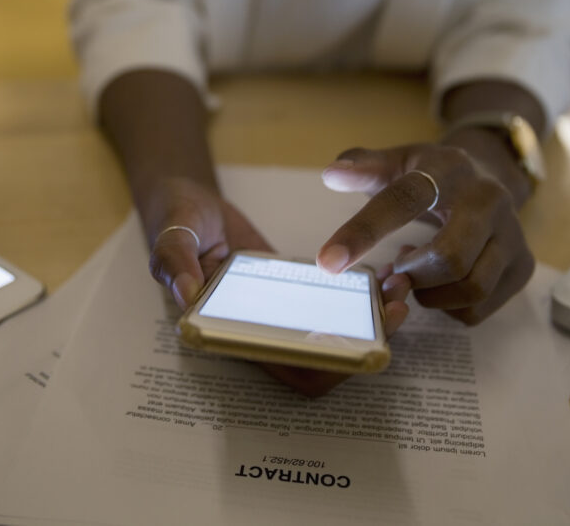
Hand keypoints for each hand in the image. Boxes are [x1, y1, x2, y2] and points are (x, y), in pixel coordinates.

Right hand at [144, 177, 410, 397]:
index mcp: (228, 332)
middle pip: (320, 360)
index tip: (363, 342)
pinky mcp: (293, 292)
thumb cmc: (175, 220)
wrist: (189, 201)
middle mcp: (258, 330)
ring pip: (332, 334)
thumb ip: (174, 261)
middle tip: (397, 310)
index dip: (326, 364)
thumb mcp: (171, 234)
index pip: (284, 367)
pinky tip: (383, 273)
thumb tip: (188, 294)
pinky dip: (359, 297)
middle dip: (364, 344)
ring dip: (370, 322)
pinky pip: (330, 305)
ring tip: (398, 288)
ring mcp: (279, 312)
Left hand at [316, 139, 534, 324]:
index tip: (328, 263)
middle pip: (450, 258)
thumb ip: (365, 166)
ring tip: (414, 273)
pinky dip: (447, 307)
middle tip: (392, 272)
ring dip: (430, 294)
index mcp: (448, 169)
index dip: (363, 232)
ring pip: (470, 289)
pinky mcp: (522, 266)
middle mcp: (489, 199)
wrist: (493, 175)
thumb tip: (332, 173)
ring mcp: (512, 235)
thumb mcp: (400, 162)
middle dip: (412, 275)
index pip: (403, 200)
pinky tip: (439, 283)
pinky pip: (478, 309)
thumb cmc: (433, 175)